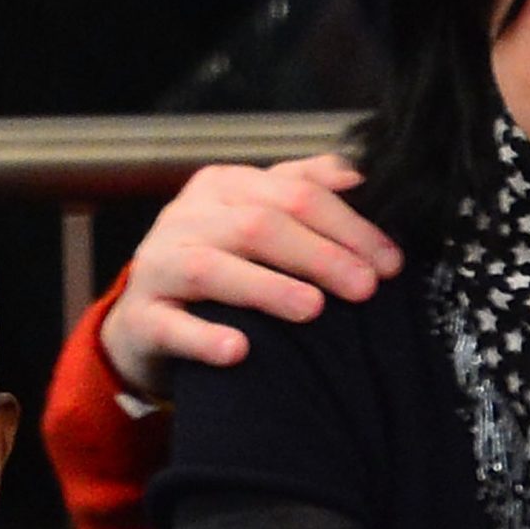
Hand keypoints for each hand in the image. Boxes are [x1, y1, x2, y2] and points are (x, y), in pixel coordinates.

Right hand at [99, 154, 403, 398]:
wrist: (148, 321)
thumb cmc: (223, 265)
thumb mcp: (258, 218)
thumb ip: (305, 189)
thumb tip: (359, 177)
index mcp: (223, 186)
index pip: (294, 193)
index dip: (348, 226)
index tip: (390, 262)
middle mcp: (186, 217)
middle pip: (258, 226)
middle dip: (319, 256)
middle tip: (365, 288)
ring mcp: (157, 266)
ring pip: (210, 268)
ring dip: (266, 288)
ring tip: (313, 309)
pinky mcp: (139, 319)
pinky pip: (169, 326)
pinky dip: (204, 338)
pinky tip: (240, 351)